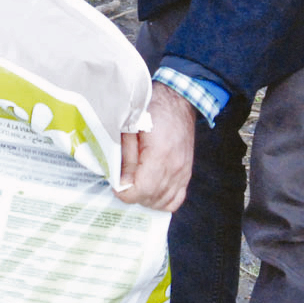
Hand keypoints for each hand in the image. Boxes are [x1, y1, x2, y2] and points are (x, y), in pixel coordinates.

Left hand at [115, 83, 196, 211]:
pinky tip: (151, 190)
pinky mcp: (187, 173)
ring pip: (163, 202)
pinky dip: (162, 200)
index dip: (125, 192)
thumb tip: (121, 182)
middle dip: (133, 194)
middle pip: (151, 198)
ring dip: (146, 198)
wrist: (177, 100)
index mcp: (160, 154)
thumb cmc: (152, 109)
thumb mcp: (130, 128)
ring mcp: (184, 172)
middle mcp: (175, 167)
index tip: (116, 185)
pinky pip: (176, 199)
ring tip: (135, 183)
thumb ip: (125, 157)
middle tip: (123, 180)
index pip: (142, 189)